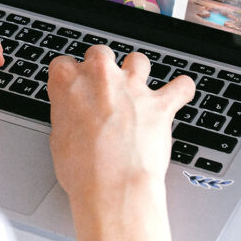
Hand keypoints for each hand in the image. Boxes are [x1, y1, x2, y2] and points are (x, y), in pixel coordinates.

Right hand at [48, 45, 194, 240]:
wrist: (112, 187)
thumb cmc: (83, 171)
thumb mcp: (58, 141)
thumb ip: (67, 117)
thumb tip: (73, 118)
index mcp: (68, 83)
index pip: (63, 64)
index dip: (70, 77)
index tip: (74, 87)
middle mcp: (101, 77)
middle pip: (100, 54)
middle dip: (102, 67)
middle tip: (103, 88)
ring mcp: (133, 87)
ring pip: (137, 60)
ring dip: (138, 72)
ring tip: (138, 89)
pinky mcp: (160, 103)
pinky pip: (181, 86)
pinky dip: (182, 89)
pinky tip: (180, 92)